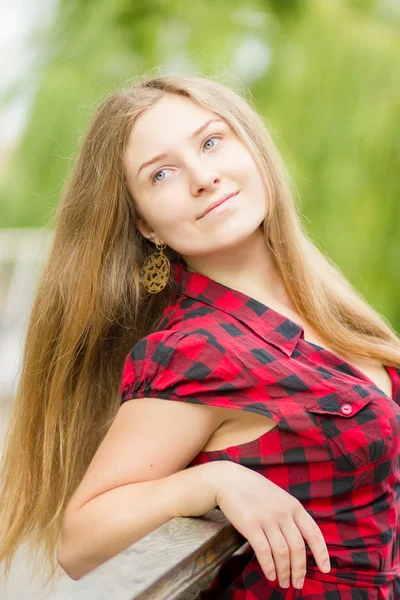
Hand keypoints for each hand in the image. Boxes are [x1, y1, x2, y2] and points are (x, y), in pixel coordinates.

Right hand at [213, 462, 330, 589]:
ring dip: (284, 572)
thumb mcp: (279, 497)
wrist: (230, 480)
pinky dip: (269, 567)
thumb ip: (290, 515)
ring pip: (282, 553)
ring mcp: (267, 519)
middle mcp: (283, 512)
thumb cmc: (255, 490)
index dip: (321, 553)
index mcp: (294, 506)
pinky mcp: (250, 525)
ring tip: (283, 583)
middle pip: (297, 548)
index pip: (313, 533)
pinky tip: (270, 575)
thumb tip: (300, 541)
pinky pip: (264, 552)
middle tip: (298, 583)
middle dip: (300, 570)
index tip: (325, 569)